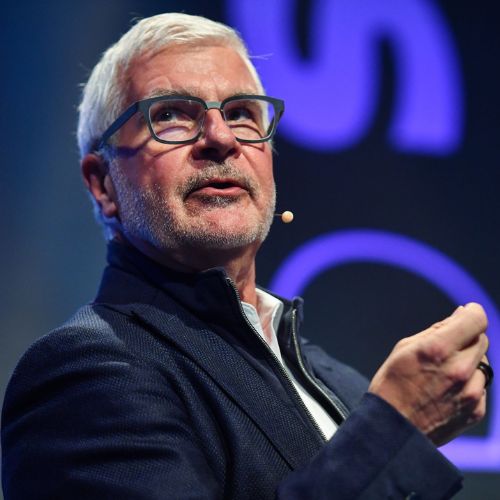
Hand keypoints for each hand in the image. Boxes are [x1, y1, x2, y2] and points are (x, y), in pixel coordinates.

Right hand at [368, 303, 488, 445]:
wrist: (392, 430)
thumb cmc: (392, 384)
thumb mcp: (404, 348)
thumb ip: (437, 330)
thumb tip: (460, 315)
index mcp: (438, 349)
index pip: (476, 320)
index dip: (472, 313)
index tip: (465, 313)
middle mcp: (460, 369)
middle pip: (481, 340)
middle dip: (467, 338)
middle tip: (446, 347)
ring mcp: (471, 392)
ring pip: (483, 363)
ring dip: (469, 362)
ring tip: (444, 373)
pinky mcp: (475, 410)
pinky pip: (481, 386)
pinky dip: (469, 383)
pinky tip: (447, 390)